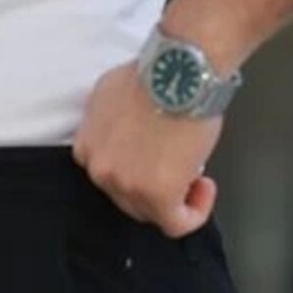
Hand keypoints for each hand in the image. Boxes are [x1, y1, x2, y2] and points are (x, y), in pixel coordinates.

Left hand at [73, 63, 222, 237]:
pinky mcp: (157, 197)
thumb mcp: (112, 92)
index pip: (110, 174)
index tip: (155, 157)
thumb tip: (128, 130)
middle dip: (154, 184)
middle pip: (127, 196)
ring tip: (195, 172)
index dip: (136, 169)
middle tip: (179, 164)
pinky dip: (193, 212)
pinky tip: (205, 190)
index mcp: (87, 146)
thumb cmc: (159, 71)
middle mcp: (101, 169)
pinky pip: (176, 223)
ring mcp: (126, 186)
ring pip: (150, 210)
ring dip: (175, 196)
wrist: (180, 68)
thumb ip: (110, 120)